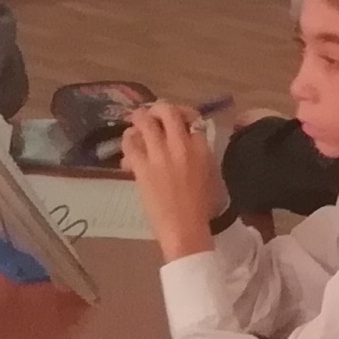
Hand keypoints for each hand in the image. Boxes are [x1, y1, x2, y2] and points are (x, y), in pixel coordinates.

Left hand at [121, 101, 226, 259]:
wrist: (184, 229)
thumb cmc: (201, 207)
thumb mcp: (209, 173)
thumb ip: (200, 153)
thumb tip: (189, 139)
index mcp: (201, 148)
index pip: (191, 118)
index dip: (182, 117)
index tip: (176, 125)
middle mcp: (181, 145)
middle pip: (167, 110)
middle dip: (158, 110)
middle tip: (153, 117)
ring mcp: (159, 154)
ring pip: (144, 121)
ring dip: (139, 120)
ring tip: (137, 127)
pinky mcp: (142, 167)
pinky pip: (130, 143)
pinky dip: (128, 140)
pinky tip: (130, 146)